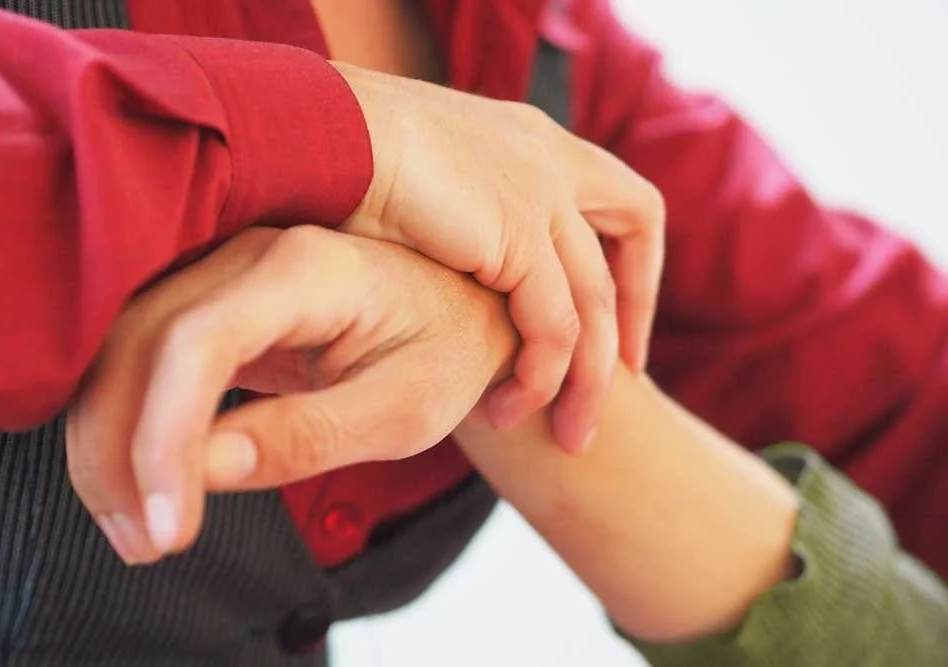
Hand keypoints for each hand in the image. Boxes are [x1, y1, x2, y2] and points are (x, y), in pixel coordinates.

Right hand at [66, 225, 515, 564]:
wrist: (459, 310)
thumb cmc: (446, 353)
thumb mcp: (404, 409)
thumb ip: (310, 435)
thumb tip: (206, 470)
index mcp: (310, 268)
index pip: (201, 340)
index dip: (165, 435)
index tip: (168, 524)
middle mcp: (252, 253)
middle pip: (140, 339)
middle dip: (119, 449)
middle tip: (145, 542)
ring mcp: (224, 271)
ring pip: (123, 347)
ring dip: (110, 442)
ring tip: (138, 530)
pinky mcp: (214, 303)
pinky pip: (144, 356)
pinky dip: (130, 422)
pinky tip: (142, 485)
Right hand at [337, 63, 665, 452]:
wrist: (320, 131)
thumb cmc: (340, 161)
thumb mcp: (419, 187)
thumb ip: (455, 225)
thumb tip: (447, 272)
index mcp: (530, 138)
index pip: (613, 192)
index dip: (629, 256)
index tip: (613, 317)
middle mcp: (548, 159)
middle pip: (634, 227)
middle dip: (636, 306)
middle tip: (628, 374)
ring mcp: (539, 194)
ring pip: (595, 303)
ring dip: (588, 379)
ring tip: (569, 434)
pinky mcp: (517, 235)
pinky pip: (554, 327)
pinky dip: (540, 377)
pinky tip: (510, 409)